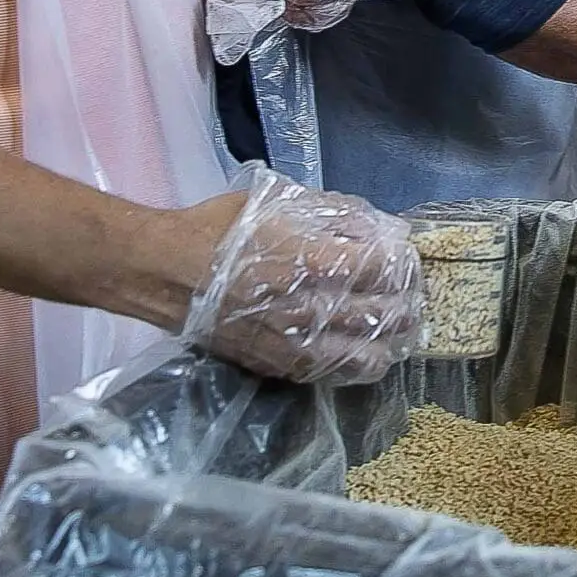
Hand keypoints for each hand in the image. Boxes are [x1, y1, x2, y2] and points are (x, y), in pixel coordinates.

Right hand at [179, 171, 424, 384]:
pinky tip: (363, 353)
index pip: (381, 268)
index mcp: (311, 261)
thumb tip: (378, 228)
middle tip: (412, 294)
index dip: (403, 264)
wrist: (163, 272)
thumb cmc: (219, 230)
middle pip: (382, 315)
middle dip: (407, 304)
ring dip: (389, 342)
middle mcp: (307, 308)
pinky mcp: (276, 365)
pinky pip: (330, 374)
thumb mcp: (278, 202)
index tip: (408, 258)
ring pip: (364, 356)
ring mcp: (292, 343)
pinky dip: (354, 365)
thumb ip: (332, 213)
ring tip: (398, 330)